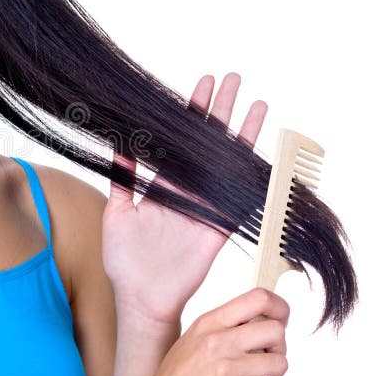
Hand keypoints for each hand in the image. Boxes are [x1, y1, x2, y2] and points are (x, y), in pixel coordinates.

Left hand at [102, 72, 267, 325]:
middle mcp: (187, 192)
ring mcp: (204, 208)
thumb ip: (121, 180)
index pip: (180, 141)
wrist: (138, 296)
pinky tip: (259, 156)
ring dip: (240, 136)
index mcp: (163, 185)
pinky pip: (237, 201)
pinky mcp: (217, 229)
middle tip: (234, 79)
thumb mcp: (116, 212)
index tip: (204, 84)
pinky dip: (248, 181)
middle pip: (208, 145)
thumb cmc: (123, 258)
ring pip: (227, 166)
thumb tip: (117, 145)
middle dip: (221, 111)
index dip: (192, 113)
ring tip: (255, 104)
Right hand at [125, 287, 289, 375]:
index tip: (278, 323)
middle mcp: (217, 340)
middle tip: (263, 364)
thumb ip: (224, 330)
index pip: (259, 298)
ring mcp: (223, 367)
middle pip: (276, 330)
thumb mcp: (193, 341)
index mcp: (209, 322)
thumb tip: (261, 327)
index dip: (279, 309)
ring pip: (279, 363)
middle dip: (278, 350)